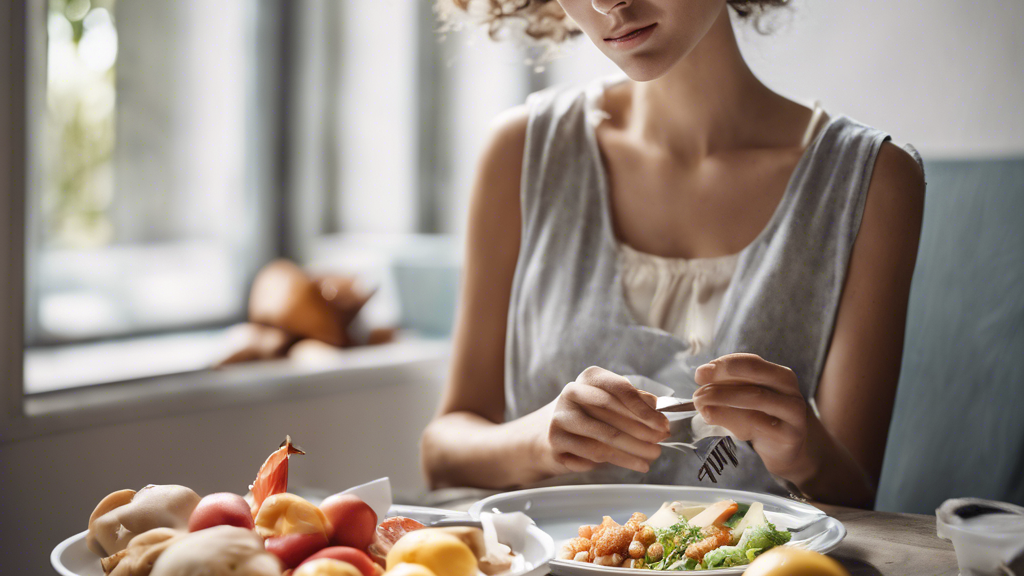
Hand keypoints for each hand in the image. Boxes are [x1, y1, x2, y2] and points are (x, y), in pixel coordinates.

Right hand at [539, 366, 670, 474]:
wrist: (545, 435)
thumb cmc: (587, 416)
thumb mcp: (609, 403)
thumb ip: (633, 401)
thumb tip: (658, 407)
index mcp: (589, 378)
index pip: (619, 388)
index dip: (643, 407)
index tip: (662, 423)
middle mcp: (572, 393)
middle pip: (613, 412)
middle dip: (641, 429)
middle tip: (661, 441)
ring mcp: (561, 416)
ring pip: (605, 437)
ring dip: (634, 449)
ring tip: (652, 456)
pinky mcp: (556, 440)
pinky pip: (593, 454)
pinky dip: (619, 461)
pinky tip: (634, 464)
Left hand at [693, 354, 814, 481]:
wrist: (784, 449)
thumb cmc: (762, 419)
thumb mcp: (745, 400)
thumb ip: (728, 386)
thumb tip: (702, 375)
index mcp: (780, 374)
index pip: (751, 362)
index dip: (723, 364)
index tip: (700, 373)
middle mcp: (790, 389)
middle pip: (755, 374)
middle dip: (722, 379)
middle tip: (698, 391)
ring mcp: (793, 412)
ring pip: (755, 398)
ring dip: (722, 399)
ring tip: (701, 406)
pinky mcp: (789, 434)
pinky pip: (756, 424)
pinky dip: (732, 421)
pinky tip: (715, 419)